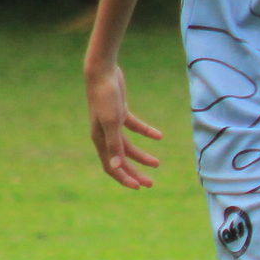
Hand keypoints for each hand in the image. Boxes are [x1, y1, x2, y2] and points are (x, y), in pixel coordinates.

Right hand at [87, 64, 162, 188]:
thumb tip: (116, 168)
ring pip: (128, 146)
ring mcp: (112, 123)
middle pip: (121, 160)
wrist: (102, 72)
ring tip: (157, 164)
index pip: (111, 166)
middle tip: (150, 184)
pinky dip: (146, 132)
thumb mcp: (112, 122)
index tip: (138, 187)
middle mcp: (104, 134)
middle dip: (135, 172)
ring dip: (142, 156)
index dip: (124, 178)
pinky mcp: (120, 112)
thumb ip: (114, 145)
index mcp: (100, 140)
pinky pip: (134, 127)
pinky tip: (159, 136)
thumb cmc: (105, 96)